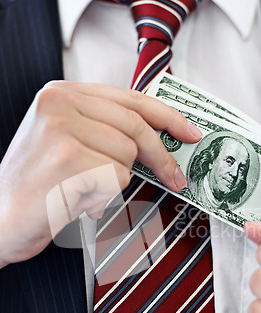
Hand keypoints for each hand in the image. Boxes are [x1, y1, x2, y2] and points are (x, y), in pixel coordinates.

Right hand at [0, 81, 200, 266]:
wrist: (0, 218)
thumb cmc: (35, 185)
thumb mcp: (64, 141)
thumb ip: (103, 128)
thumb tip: (155, 137)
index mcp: (61, 94)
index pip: (129, 98)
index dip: (166, 117)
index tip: (188, 132)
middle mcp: (59, 104)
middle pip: (135, 127)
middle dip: (160, 158)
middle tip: (174, 178)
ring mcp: (62, 130)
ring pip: (126, 156)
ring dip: (112, 181)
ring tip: (82, 188)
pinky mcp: (68, 160)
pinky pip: (114, 179)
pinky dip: (103, 197)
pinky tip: (76, 199)